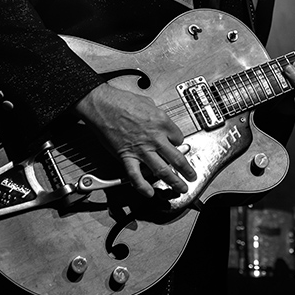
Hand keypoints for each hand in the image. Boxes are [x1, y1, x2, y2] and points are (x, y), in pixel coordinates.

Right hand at [74, 81, 196, 197]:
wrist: (102, 105)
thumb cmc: (122, 100)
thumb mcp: (148, 102)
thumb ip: (157, 113)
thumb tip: (160, 119)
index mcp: (162, 122)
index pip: (178, 138)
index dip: (179, 143)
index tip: (177, 146)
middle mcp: (155, 138)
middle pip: (177, 158)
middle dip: (187, 170)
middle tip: (192, 176)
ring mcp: (141, 149)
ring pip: (162, 170)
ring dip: (174, 181)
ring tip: (181, 188)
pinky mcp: (126, 156)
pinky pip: (136, 175)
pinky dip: (143, 186)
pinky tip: (149, 193)